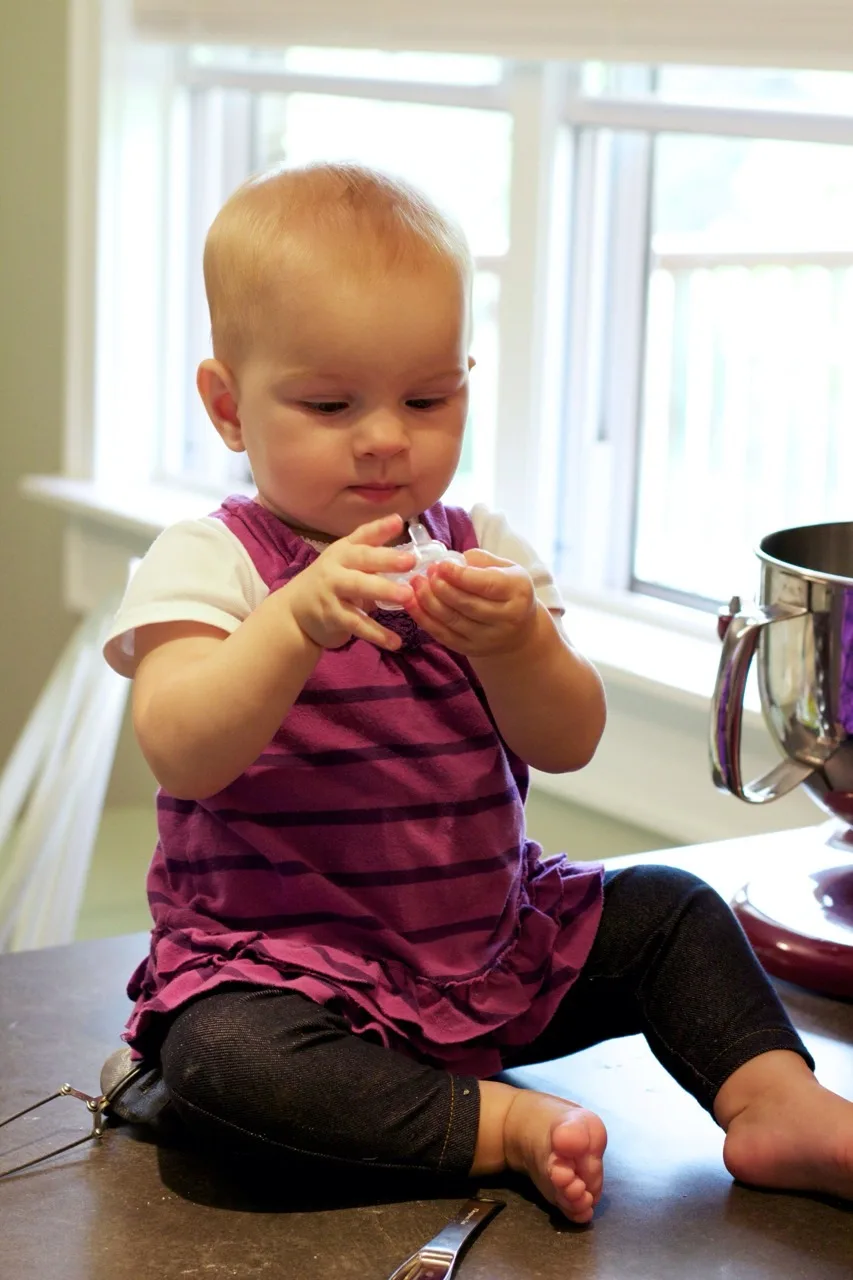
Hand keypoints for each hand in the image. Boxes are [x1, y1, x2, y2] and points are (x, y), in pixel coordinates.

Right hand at [285, 514, 415, 649]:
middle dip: (386, 559)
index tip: (400, 521)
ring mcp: (331, 590)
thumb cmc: (330, 584)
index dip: (380, 528)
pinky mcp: (330, 615)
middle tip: (411, 561)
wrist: (294, 612)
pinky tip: (395, 642)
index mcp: (343, 551)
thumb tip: (404, 535)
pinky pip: (356, 623)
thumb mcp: (347, 564)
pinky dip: (376, 633)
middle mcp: (335, 566)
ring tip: (407, 596)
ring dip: (383, 590)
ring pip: (358, 587)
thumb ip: (373, 553)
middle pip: (362, 559)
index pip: (363, 536)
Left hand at [405, 548, 537, 656]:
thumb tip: (450, 560)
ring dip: (428, 602)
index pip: (487, 585)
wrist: (519, 630)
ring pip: (452, 620)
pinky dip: (424, 619)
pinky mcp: (470, 649)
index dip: (460, 576)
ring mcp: (488, 638)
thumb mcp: (505, 568)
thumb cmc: (507, 590)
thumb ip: (479, 561)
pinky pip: (442, 635)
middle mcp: (507, 618)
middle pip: (467, 604)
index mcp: (518, 591)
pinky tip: (412, 603)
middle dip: (441, 588)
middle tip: (425, 573)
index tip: (440, 565)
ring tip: (415, 584)